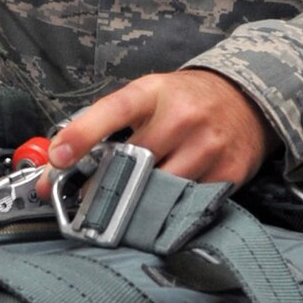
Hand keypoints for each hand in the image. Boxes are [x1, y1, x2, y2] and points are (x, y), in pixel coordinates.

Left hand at [42, 69, 277, 188]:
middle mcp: (182, 116)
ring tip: (121, 208)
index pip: (114, 111)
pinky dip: (168, 209)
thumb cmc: (184, 100)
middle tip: (84, 203)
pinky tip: (160, 206)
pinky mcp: (228, 172)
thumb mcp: (147, 96)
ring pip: (158, 190)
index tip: (58, 159)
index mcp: (154, 92)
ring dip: (135, 203)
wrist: (245, 99)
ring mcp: (208, 146)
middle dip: (104, 187)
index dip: (83, 134)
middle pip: (133, 163)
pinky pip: (187, 203)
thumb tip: (57, 161)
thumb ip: (106, 124)